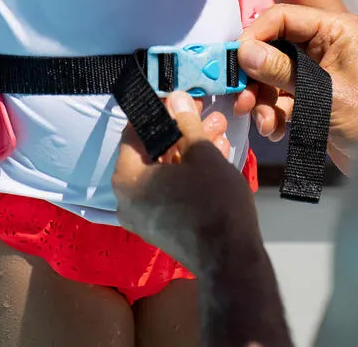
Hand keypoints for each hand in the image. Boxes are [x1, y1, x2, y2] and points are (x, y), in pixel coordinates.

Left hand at [113, 93, 258, 273]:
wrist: (230, 258)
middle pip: (152, 153)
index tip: (179, 100)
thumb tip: (175, 99)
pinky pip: (170, 192)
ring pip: (165, 172)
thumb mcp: (201, 152)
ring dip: (189, 151)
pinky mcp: (162, 229)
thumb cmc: (213, 202)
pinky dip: (188, 174)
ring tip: (218, 132)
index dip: (159, 111)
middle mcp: (127, 200)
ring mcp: (144, 218)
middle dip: (181, 131)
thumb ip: (184, 122)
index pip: (135, 132)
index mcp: (126, 178)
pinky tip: (215, 157)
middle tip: (204, 114)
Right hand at [235, 4, 357, 171]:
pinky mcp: (316, 96)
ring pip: (275, 76)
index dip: (256, 35)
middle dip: (256, 77)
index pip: (285, 17)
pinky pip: (284, 96)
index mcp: (338, 31)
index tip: (235, 58)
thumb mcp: (322, 93)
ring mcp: (321, 72)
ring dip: (263, 100)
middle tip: (242, 100)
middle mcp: (328, 45)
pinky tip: (276, 131)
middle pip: (275, 48)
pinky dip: (275, 113)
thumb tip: (245, 51)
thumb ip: (281, 70)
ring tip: (264, 124)